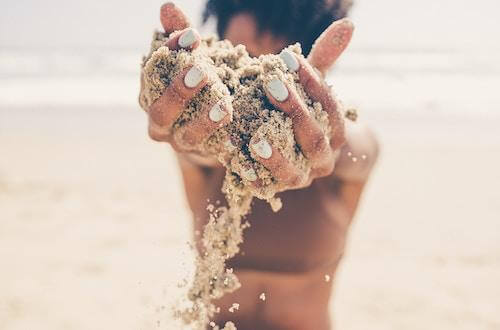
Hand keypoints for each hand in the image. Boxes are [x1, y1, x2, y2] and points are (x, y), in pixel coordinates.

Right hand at [141, 3, 232, 154]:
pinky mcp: (205, 156)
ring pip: (187, 137)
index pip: (153, 73)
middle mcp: (160, 123)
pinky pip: (213, 154)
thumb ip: (180, 35)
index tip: (193, 36)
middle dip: (179, 92)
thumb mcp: (191, 58)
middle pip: (161, 112)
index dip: (171, 55)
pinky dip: (226, 147)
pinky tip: (239, 139)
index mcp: (150, 94)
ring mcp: (182, 142)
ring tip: (224, 107)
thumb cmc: (198, 84)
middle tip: (201, 72)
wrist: (210, 128)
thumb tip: (167, 7)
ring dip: (204, 122)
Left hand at [250, 19, 353, 189]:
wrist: (291, 151)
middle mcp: (323, 158)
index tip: (287, 56)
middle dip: (294, 110)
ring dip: (277, 156)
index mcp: (335, 131)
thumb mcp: (307, 86)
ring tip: (257, 139)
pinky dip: (256, 179)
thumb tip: (348, 24)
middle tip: (271, 83)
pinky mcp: (276, 189)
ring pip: (295, 171)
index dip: (312, 81)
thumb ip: (323, 60)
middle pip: (314, 137)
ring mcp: (301, 178)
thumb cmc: (298, 109)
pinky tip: (241, 166)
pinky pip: (268, 188)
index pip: (329, 105)